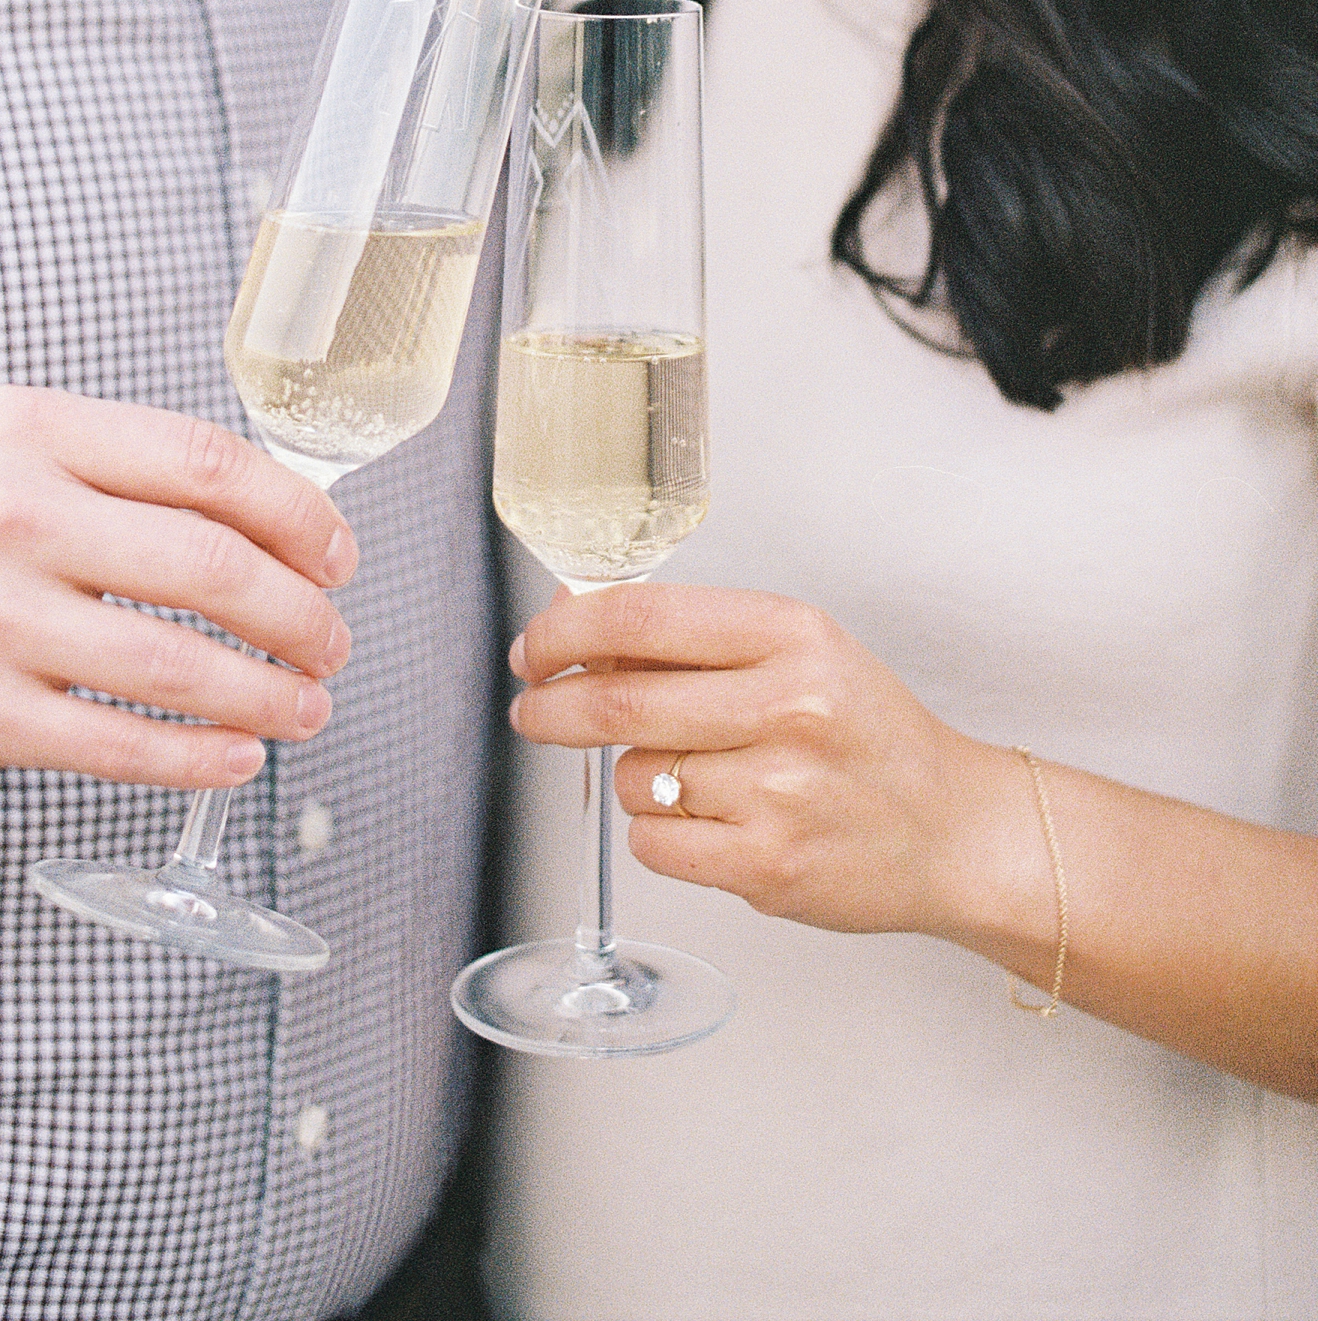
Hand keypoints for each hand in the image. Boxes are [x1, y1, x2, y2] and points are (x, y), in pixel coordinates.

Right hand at [0, 385, 356, 787]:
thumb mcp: (1, 450)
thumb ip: (118, 467)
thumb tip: (266, 516)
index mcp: (33, 432)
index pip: (207, 465)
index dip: (298, 516)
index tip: (336, 554)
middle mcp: (12, 516)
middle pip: (211, 566)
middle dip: (302, 615)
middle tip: (332, 641)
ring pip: (178, 666)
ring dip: (268, 694)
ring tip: (306, 705)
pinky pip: (118, 746)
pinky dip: (198, 757)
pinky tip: (236, 754)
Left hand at [509, 582, 1006, 939]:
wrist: (952, 830)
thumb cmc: (865, 735)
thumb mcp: (797, 653)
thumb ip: (692, 639)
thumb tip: (574, 619)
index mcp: (792, 635)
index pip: (643, 618)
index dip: (567, 631)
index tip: (535, 647)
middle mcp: (788, 706)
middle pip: (619, 701)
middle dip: (553, 706)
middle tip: (533, 708)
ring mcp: (779, 792)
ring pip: (636, 778)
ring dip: (639, 777)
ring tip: (700, 778)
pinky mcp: (769, 867)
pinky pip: (655, 844)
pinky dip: (662, 834)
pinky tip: (712, 823)